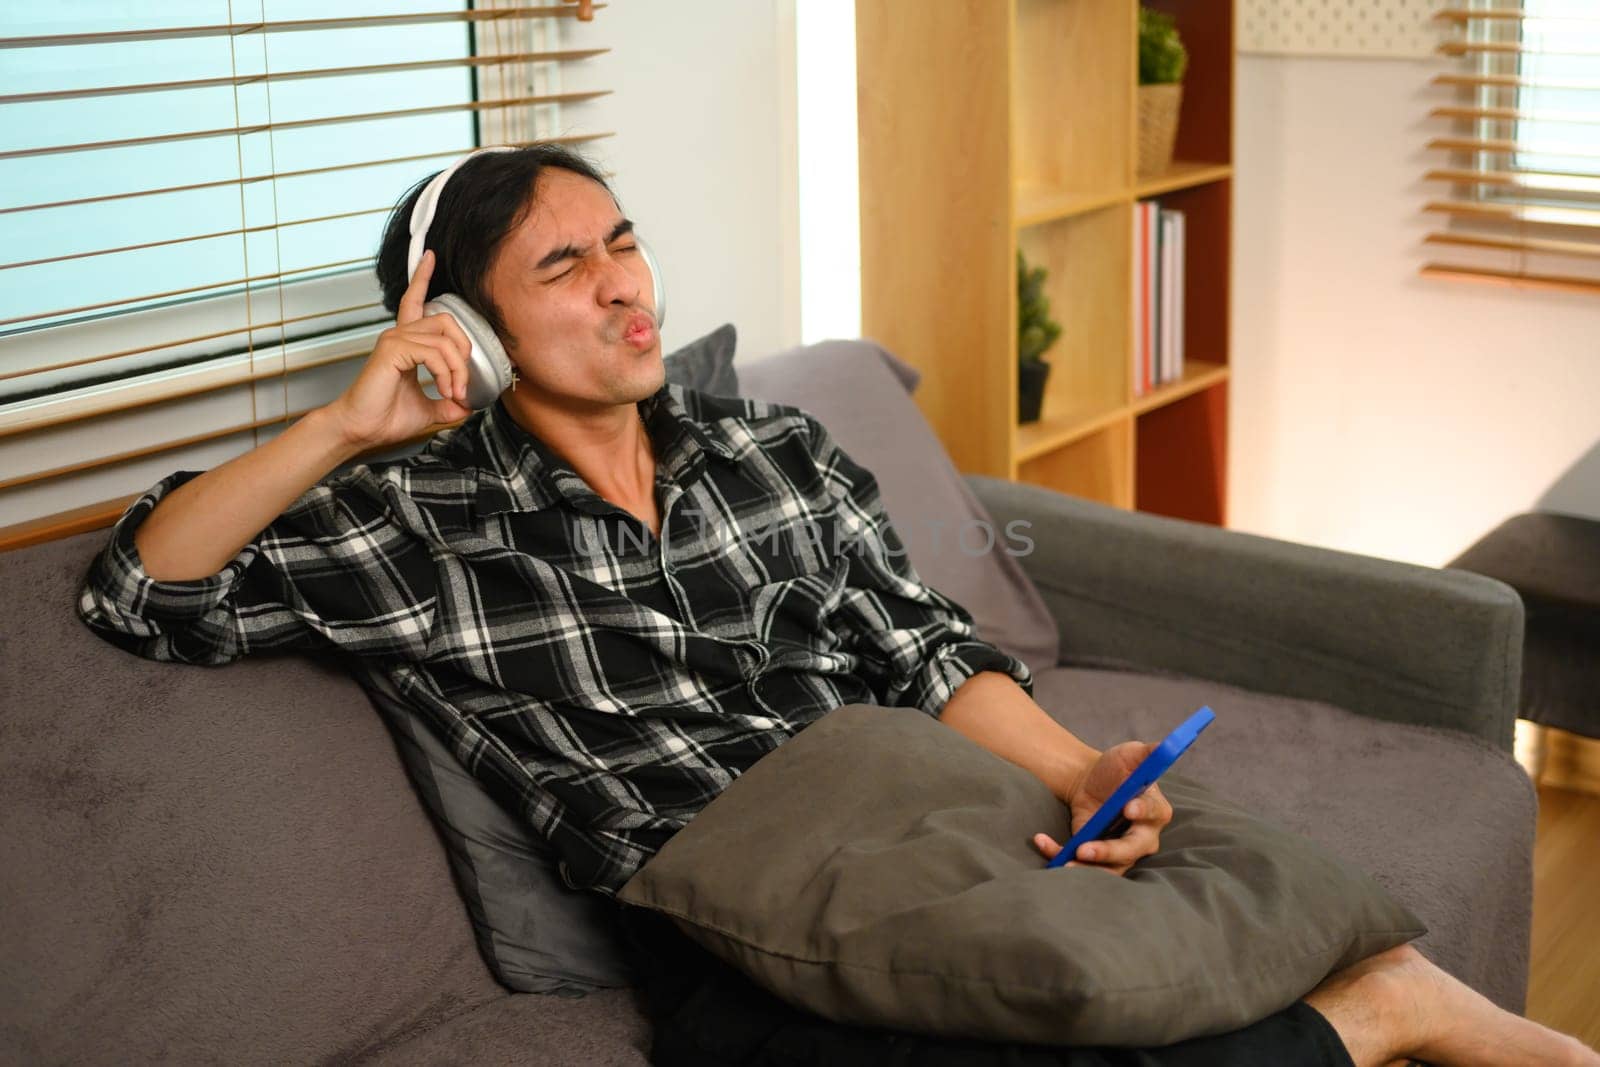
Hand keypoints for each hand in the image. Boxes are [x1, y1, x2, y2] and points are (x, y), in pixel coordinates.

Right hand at [324, 250, 475, 449]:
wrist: (362, 430)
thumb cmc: (386, 418)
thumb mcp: (430, 409)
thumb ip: (449, 402)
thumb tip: (468, 405)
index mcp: (405, 343)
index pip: (414, 301)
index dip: (422, 277)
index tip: (430, 256)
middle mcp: (399, 335)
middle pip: (446, 321)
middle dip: (464, 351)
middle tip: (463, 383)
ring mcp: (395, 340)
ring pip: (445, 340)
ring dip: (458, 370)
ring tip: (454, 393)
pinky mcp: (393, 350)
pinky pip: (434, 353)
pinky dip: (446, 373)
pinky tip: (445, 390)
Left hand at [1030, 741, 1172, 875]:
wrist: (1090, 781)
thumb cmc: (1118, 768)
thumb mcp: (1132, 754)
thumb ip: (1149, 751)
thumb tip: (1166, 745)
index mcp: (1155, 809)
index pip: (1153, 813)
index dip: (1142, 812)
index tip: (1127, 808)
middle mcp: (1143, 836)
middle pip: (1131, 849)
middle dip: (1109, 851)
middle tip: (1085, 850)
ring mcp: (1121, 850)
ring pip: (1110, 866)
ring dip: (1086, 867)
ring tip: (1064, 863)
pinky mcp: (1097, 855)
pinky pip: (1082, 863)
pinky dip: (1060, 854)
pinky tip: (1042, 841)